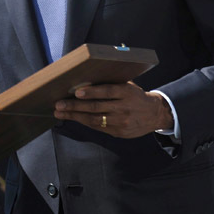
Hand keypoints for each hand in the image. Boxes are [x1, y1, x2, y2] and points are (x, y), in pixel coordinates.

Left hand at [53, 82, 172, 137]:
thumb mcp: (127, 85)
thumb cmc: (135, 95)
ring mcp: (121, 122)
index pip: (107, 91)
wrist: (154, 114)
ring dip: (75, 116)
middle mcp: (124, 107)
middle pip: (96, 107)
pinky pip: (98, 128)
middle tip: (59, 104)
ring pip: (94, 120)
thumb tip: (85, 81)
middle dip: (75, 106)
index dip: (91, 92)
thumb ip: (110, 84)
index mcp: (126, 92)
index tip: (76, 93)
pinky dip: (84, 122)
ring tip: (60, 113)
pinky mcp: (119, 132)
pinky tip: (73, 118)